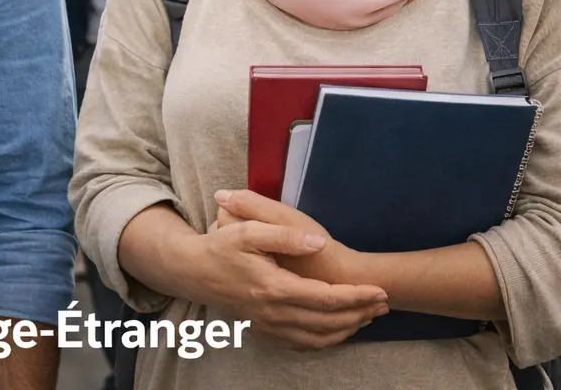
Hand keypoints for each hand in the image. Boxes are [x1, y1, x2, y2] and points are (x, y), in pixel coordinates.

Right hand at [175, 200, 386, 350]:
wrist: (193, 271)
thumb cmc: (221, 247)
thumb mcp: (247, 231)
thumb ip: (283, 235)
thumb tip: (317, 242)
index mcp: (273, 287)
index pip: (326, 298)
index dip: (356, 295)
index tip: (379, 289)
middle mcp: (273, 313)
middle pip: (328, 322)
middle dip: (360, 314)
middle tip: (383, 304)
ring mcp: (269, 326)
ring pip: (318, 339)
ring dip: (347, 330)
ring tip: (368, 316)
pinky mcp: (265, 331)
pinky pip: (302, 344)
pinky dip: (326, 340)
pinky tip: (337, 329)